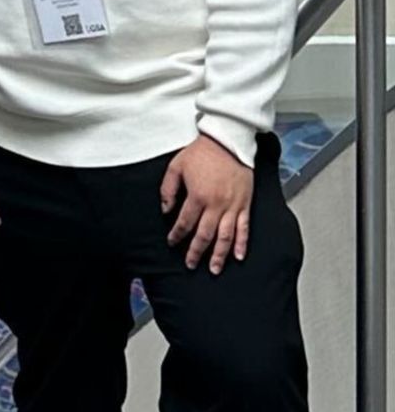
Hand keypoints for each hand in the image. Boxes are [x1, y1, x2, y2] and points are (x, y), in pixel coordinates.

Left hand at [161, 134, 253, 272]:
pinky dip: (242, 243)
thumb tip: (165, 210)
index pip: (185, 223)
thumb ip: (168, 189)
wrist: (228, 142)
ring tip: (214, 269)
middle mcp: (216, 205)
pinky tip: (238, 256)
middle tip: (190, 264)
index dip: (177, 235)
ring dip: (219, 255)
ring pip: (226, 237)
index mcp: (198, 196)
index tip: (172, 242)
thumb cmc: (202, 152)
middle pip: (205, 235)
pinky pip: (244, 228)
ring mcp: (233, 206)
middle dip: (196, 252)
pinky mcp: (245, 204)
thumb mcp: (176, 166)